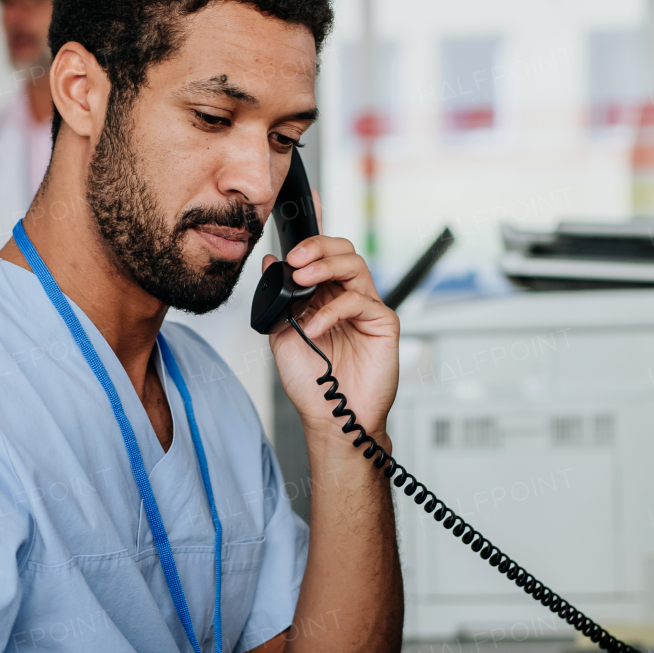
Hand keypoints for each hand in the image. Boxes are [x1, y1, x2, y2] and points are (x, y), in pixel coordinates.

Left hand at [264, 232, 399, 443]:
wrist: (330, 417)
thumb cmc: (311, 383)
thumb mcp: (281, 335)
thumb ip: (278, 299)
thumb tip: (271, 262)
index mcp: (324, 297)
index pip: (322, 256)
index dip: (312, 237)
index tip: (292, 235)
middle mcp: (347, 298)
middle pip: (343, 251)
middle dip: (318, 247)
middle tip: (296, 259)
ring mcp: (366, 309)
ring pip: (355, 265)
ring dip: (326, 265)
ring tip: (303, 279)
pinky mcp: (383, 323)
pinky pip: (359, 301)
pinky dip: (332, 310)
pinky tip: (314, 326)